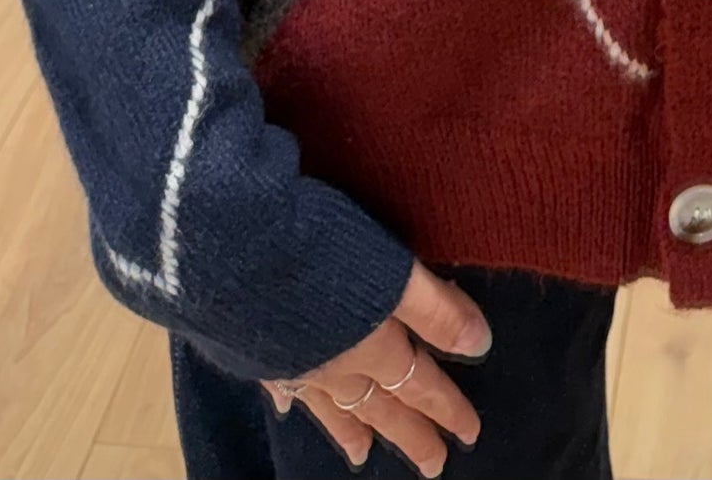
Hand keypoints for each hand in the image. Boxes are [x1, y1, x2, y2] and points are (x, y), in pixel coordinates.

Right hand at [261, 259, 488, 472]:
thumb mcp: (394, 272)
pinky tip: (285, 409)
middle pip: (381, 407)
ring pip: (331, 406)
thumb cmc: (320, 252)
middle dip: (410, 434)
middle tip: (433, 466)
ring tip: (364, 456)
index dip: (447, 407)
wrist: (232, 254)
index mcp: (373, 346)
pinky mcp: (256, 350)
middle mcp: (335, 364)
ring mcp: (294, 362)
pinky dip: (290, 402)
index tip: (470, 433)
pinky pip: (281, 388)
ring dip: (352, 430)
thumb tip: (480, 344)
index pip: (420, 384)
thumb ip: (436, 308)